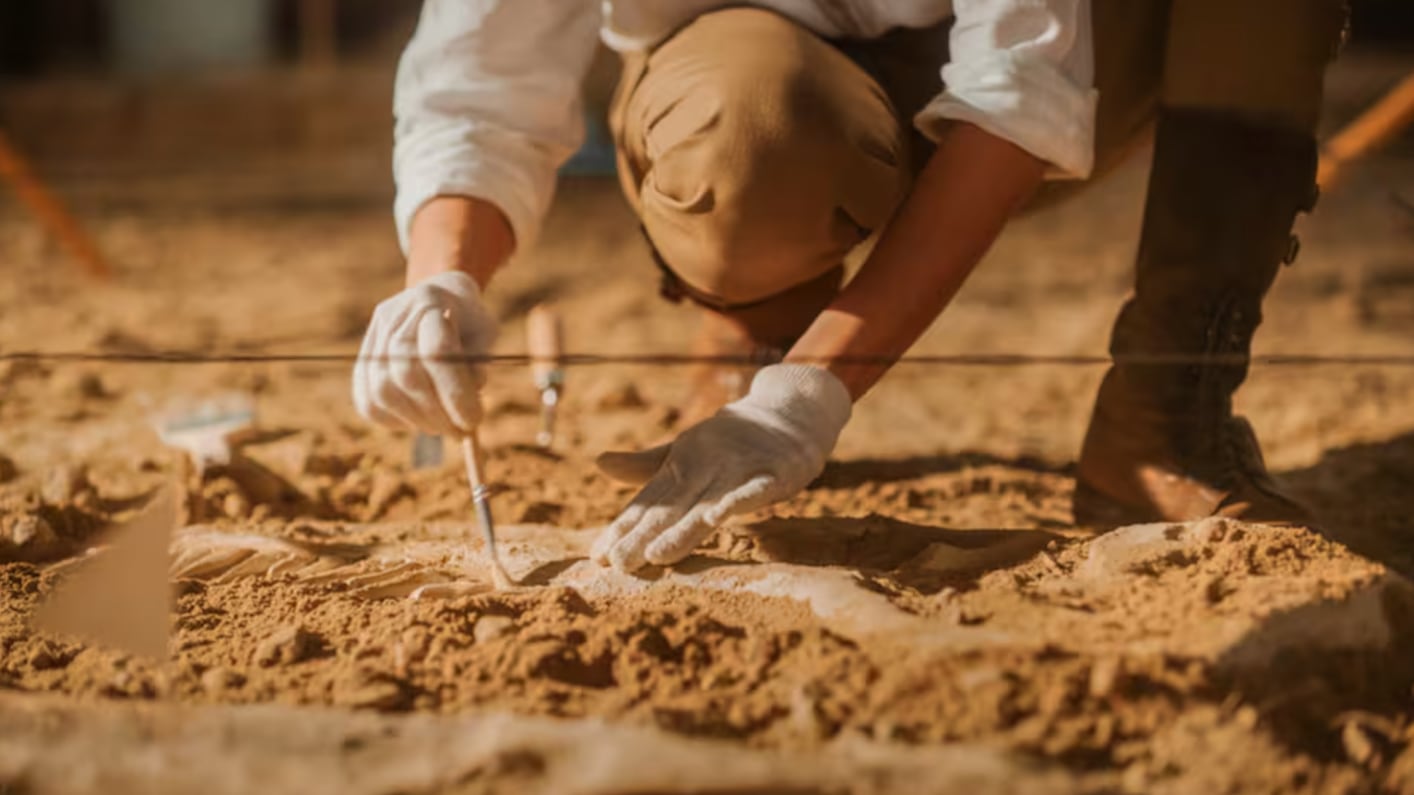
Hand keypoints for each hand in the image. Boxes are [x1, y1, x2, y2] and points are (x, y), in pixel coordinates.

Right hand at [352, 271, 496, 434]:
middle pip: (405, 373)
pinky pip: (368, 402)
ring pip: (382, 391)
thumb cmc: (469, 321)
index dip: (454, 392)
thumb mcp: (486, 333)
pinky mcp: (362, 359)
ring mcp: (373, 337)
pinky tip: (418, 421)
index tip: (474, 420)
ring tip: (442, 426)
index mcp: (430, 301)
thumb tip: (468, 400)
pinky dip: (394, 420)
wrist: (440, 297)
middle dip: (436, 412)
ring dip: (416, 420)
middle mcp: (394, 316)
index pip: (435, 352)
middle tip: (460, 431)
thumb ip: (478, 364)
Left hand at [592, 364, 851, 571]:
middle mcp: (704, 468)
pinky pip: (754, 490)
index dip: (624, 529)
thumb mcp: (685, 451)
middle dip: (644, 537)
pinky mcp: (773, 472)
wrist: (789, 408)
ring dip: (683, 530)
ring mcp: (738, 469)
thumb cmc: (732, 438)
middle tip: (618, 564)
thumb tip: (598, 462)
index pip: (648, 504)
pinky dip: (737, 502)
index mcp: (681, 466)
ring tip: (656, 554)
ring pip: (707, 505)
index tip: (598, 556)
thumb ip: (645, 466)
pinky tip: (717, 519)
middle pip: (671, 509)